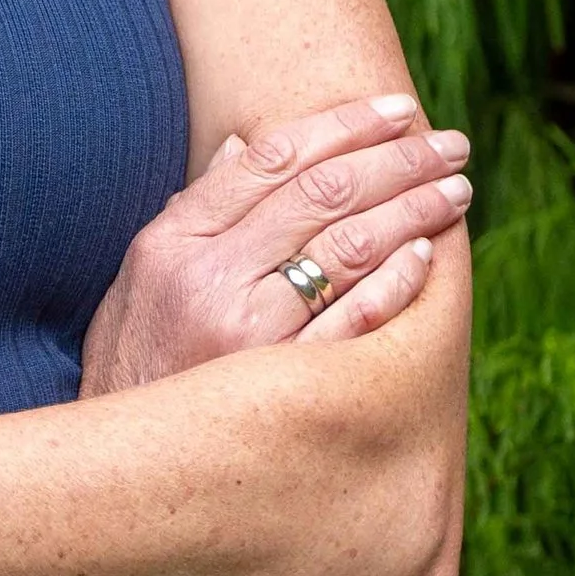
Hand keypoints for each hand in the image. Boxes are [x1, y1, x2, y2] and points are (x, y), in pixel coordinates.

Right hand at [79, 92, 470, 399]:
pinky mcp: (281, 386)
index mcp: (175, 240)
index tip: (396, 110)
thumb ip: (195, 210)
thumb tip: (245, 145)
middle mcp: (211, 277)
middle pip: (323, 193)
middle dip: (397, 160)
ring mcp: (248, 333)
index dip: (343, 125)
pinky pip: (353, 322)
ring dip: (413, 211)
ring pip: (348, 248)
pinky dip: (395, 282)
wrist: (119, 465)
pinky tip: (428, 256)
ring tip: (455, 191)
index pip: (274, 159)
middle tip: (450, 144)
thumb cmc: (135, 362)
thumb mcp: (141, 276)